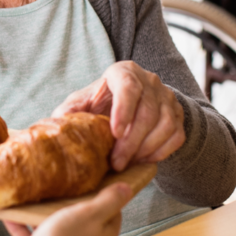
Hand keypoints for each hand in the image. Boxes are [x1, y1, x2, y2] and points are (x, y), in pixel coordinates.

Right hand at [4, 183, 133, 235]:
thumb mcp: (91, 215)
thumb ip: (109, 201)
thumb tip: (127, 189)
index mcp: (103, 235)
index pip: (110, 210)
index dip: (102, 192)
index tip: (92, 177)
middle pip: (80, 218)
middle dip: (68, 201)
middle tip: (59, 181)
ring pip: (53, 227)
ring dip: (42, 211)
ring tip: (33, 193)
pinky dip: (21, 224)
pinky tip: (11, 212)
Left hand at [54, 61, 185, 170]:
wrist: (131, 105)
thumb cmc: (101, 104)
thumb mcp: (82, 103)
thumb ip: (69, 112)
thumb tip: (57, 126)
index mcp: (124, 72)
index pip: (129, 87)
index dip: (124, 110)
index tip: (115, 134)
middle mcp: (149, 80)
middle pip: (147, 111)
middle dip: (131, 142)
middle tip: (116, 163)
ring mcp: (167, 97)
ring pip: (165, 125)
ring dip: (146, 149)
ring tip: (127, 163)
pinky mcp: (178, 115)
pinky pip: (176, 136)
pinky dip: (161, 152)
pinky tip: (143, 160)